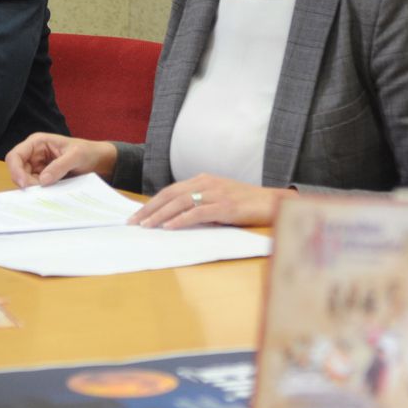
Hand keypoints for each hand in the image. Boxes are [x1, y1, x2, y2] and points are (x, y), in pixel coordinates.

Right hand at [5, 133, 117, 187]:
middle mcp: (33, 154)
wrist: (97, 161)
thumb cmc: (87, 152)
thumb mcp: (76, 156)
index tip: (24, 184)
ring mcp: (37, 166)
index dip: (15, 170)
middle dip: (26, 182)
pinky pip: (35, 186)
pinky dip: (40, 191)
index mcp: (37, 142)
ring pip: (25, 181)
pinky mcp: (42, 176)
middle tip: (41, 190)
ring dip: (34, 187)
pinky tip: (53, 190)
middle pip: (17, 171)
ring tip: (53, 187)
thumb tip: (43, 180)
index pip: (15, 156)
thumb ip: (60, 166)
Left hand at [129, 173, 284, 228]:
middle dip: (149, 208)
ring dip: (160, 215)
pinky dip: (181, 220)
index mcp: (204, 180)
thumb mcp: (220, 197)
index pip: (171, 190)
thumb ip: (200, 202)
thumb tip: (177, 217)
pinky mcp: (225, 207)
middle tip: (133, 222)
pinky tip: (169, 227)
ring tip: (146, 225)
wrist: (274, 202)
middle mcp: (207, 183)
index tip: (137, 214)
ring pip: (180, 203)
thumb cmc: (247, 203)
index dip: (152, 202)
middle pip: (171, 194)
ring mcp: (216, 194)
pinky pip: (197, 213)